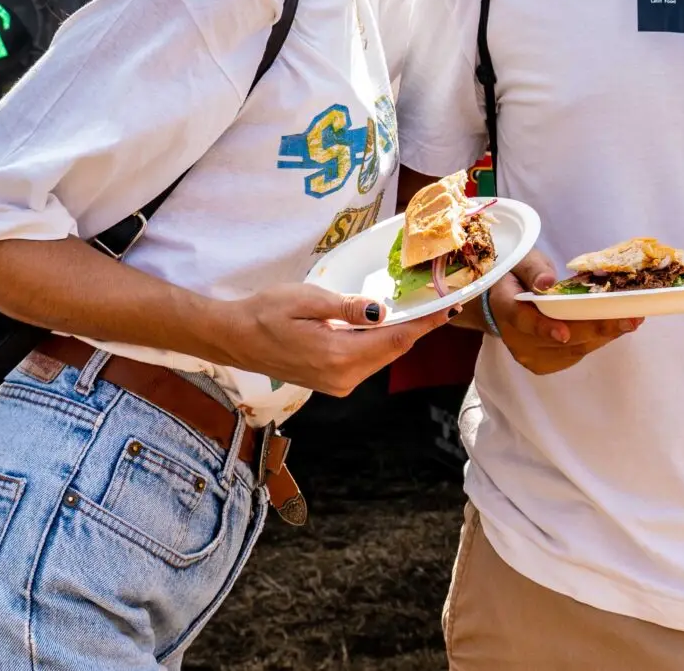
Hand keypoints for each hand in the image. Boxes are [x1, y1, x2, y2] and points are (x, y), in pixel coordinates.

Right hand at [222, 283, 455, 396]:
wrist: (235, 338)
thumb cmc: (265, 313)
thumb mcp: (307, 299)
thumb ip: (347, 307)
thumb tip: (383, 311)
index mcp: (338, 356)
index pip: (395, 340)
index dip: (424, 324)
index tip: (448, 307)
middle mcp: (343, 378)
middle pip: (392, 351)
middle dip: (416, 327)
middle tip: (437, 300)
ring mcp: (338, 384)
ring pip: (380, 357)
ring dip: (398, 335)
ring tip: (417, 308)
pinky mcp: (332, 382)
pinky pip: (366, 361)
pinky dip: (379, 343)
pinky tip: (383, 324)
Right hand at [480, 251, 639, 376]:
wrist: (507, 299)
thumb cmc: (518, 275)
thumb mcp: (523, 261)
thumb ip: (534, 270)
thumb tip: (547, 283)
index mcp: (505, 306)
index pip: (523, 320)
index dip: (543, 328)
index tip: (563, 333)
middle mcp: (516, 338)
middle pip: (559, 339)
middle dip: (596, 329)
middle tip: (628, 318)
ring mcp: (530, 354)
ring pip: (573, 349)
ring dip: (604, 335)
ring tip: (631, 320)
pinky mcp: (545, 364)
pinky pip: (577, 354)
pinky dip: (598, 340)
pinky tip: (617, 328)